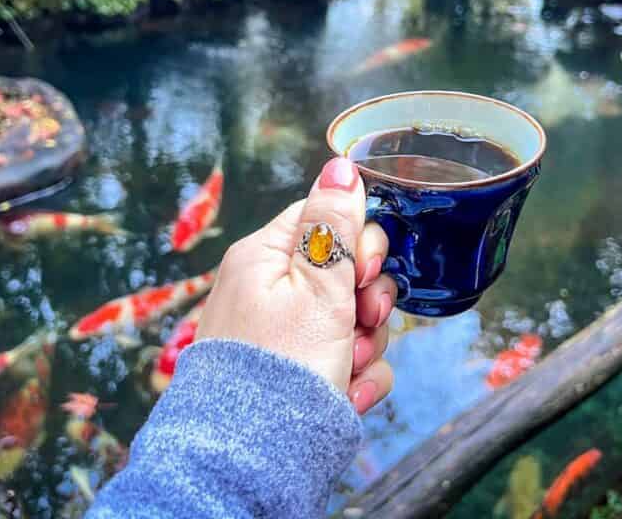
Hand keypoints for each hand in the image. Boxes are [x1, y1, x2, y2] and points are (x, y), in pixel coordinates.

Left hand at [196, 157, 397, 413]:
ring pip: (353, 319)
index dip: (358, 243)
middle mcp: (269, 291)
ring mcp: (284, 335)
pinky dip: (355, 378)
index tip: (365, 271)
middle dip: (368, 300)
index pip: (324, 219)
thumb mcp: (318, 286)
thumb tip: (340, 163)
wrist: (253, 458)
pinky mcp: (297, 373)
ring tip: (347, 368)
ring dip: (365, 345)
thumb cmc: (282, 366)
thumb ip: (334, 226)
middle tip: (362, 320)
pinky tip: (346, 394)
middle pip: (344, 271)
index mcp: (264, 257)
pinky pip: (346, 360)